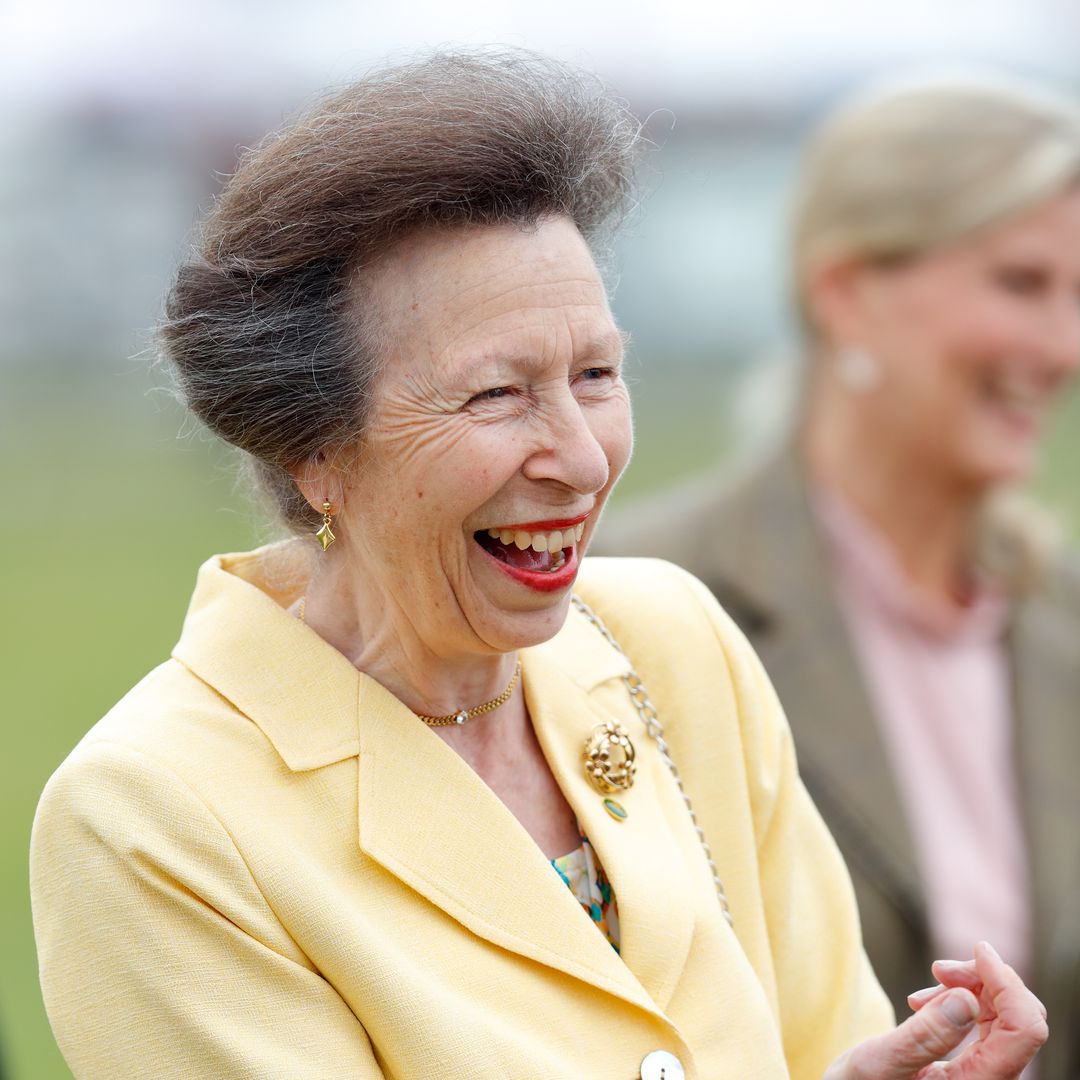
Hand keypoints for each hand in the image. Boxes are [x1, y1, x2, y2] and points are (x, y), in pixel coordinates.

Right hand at [824, 942, 1046, 1079]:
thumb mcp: (878, 1064)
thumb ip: (923, 1038)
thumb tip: (967, 1000)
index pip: (1024, 1031)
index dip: (1008, 984)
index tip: (979, 950)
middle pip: (1020, 1019)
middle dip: (985, 981)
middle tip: (937, 969)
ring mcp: (986, 1076)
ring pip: (1007, 1017)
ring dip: (972, 987)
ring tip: (929, 984)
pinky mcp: (975, 1067)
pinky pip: (989, 1024)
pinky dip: (964, 1000)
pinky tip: (928, 1001)